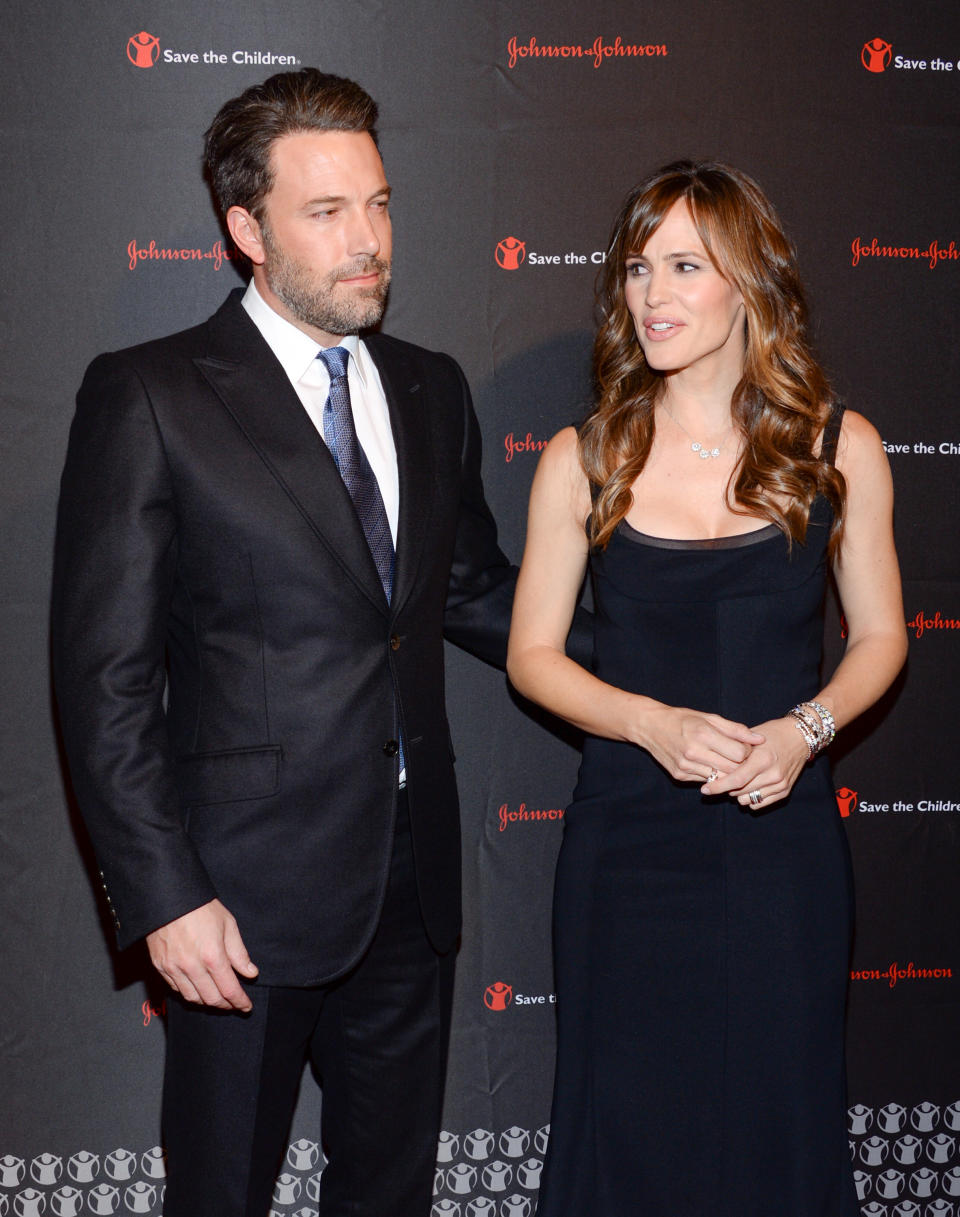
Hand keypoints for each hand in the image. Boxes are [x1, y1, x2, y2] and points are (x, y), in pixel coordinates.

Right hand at [146, 899, 258, 1010]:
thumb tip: (250, 973)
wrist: (168, 896)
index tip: (246, 1006)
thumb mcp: (228, 924)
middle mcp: (191, 966)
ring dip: (207, 1002)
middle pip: (211, 999)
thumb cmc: (200, 907)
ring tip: (218, 998)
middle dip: (226, 1005)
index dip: (240, 1002)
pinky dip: (190, 993)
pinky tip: (198, 988)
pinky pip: (176, 989)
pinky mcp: (160, 966)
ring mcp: (173, 968)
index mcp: (212, 956)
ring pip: (192, 998)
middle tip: (234, 1004)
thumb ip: (239, 953)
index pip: (229, 990)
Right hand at [637, 704, 765, 783]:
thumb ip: (736, 730)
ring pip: (720, 778)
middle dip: (740, 765)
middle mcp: (694, 752)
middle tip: (738, 758)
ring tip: (724, 761)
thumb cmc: (683, 719)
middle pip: (732, 769)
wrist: (650, 726)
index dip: (747, 752)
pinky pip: (705, 780)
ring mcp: (686, 766)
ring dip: (726, 772)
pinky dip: (711, 774)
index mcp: (704, 734)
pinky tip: (707, 764)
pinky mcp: (679, 775)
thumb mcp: (709, 718)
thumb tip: (760, 740)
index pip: (740, 753)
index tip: (745, 747)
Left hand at [702, 717, 808, 808]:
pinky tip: (748, 786)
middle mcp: (773, 774)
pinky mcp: (785, 791)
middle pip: (740, 792)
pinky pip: (760, 803)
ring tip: (737, 780)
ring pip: (749, 800)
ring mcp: (780, 784)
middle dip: (726, 788)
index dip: (718, 786)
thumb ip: (734, 751)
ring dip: (738, 794)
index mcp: (762, 759)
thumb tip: (713, 764)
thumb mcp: (752, 737)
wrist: (800, 737)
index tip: (705, 789)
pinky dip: (750, 798)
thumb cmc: (772, 733)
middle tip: (721, 779)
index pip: (736, 779)